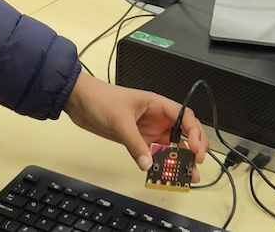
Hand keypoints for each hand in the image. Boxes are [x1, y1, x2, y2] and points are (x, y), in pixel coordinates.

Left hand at [63, 72, 207, 179]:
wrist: (79, 101)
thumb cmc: (100, 97)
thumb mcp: (120, 120)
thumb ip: (135, 143)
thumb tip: (148, 163)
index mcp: (156, 104)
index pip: (184, 117)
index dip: (195, 133)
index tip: (196, 149)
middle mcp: (155, 117)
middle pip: (181, 134)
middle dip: (191, 150)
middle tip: (195, 166)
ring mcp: (146, 129)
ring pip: (168, 146)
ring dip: (177, 160)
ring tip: (185, 177)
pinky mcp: (136, 139)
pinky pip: (152, 154)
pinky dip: (158, 164)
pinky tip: (162, 174)